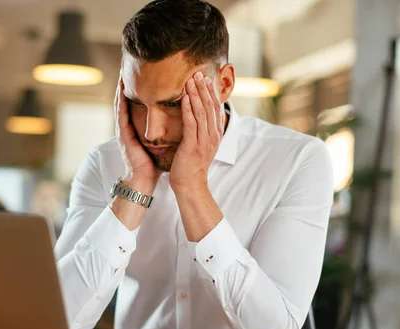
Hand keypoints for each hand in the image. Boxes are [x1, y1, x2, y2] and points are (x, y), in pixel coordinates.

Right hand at [114, 77, 160, 188]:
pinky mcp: (124, 136)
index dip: (139, 90)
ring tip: (122, 73)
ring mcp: (124, 131)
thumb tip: (177, 122)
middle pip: (127, 101)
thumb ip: (163, 132)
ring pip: (121, 105)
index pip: (138, 104)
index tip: (142, 74)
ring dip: (121, 90)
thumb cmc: (152, 164)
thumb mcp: (159, 143)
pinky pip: (121, 116)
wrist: (143, 180)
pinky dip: (120, 103)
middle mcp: (129, 127)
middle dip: (127, 86)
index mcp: (137, 128)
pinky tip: (121, 92)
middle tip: (127, 67)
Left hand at [169, 71, 223, 193]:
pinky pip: (191, 123)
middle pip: (210, 107)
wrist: (190, 185)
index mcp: (215, 134)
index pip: (215, 108)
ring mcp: (204, 141)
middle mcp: (212, 135)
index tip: (206, 78)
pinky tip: (184, 97)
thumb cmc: (191, 165)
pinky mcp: (193, 145)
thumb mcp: (200, 145)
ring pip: (202, 112)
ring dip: (196, 94)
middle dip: (204, 89)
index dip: (211, 92)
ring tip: (191, 80)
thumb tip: (196, 116)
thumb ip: (200, 130)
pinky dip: (188, 108)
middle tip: (198, 73)